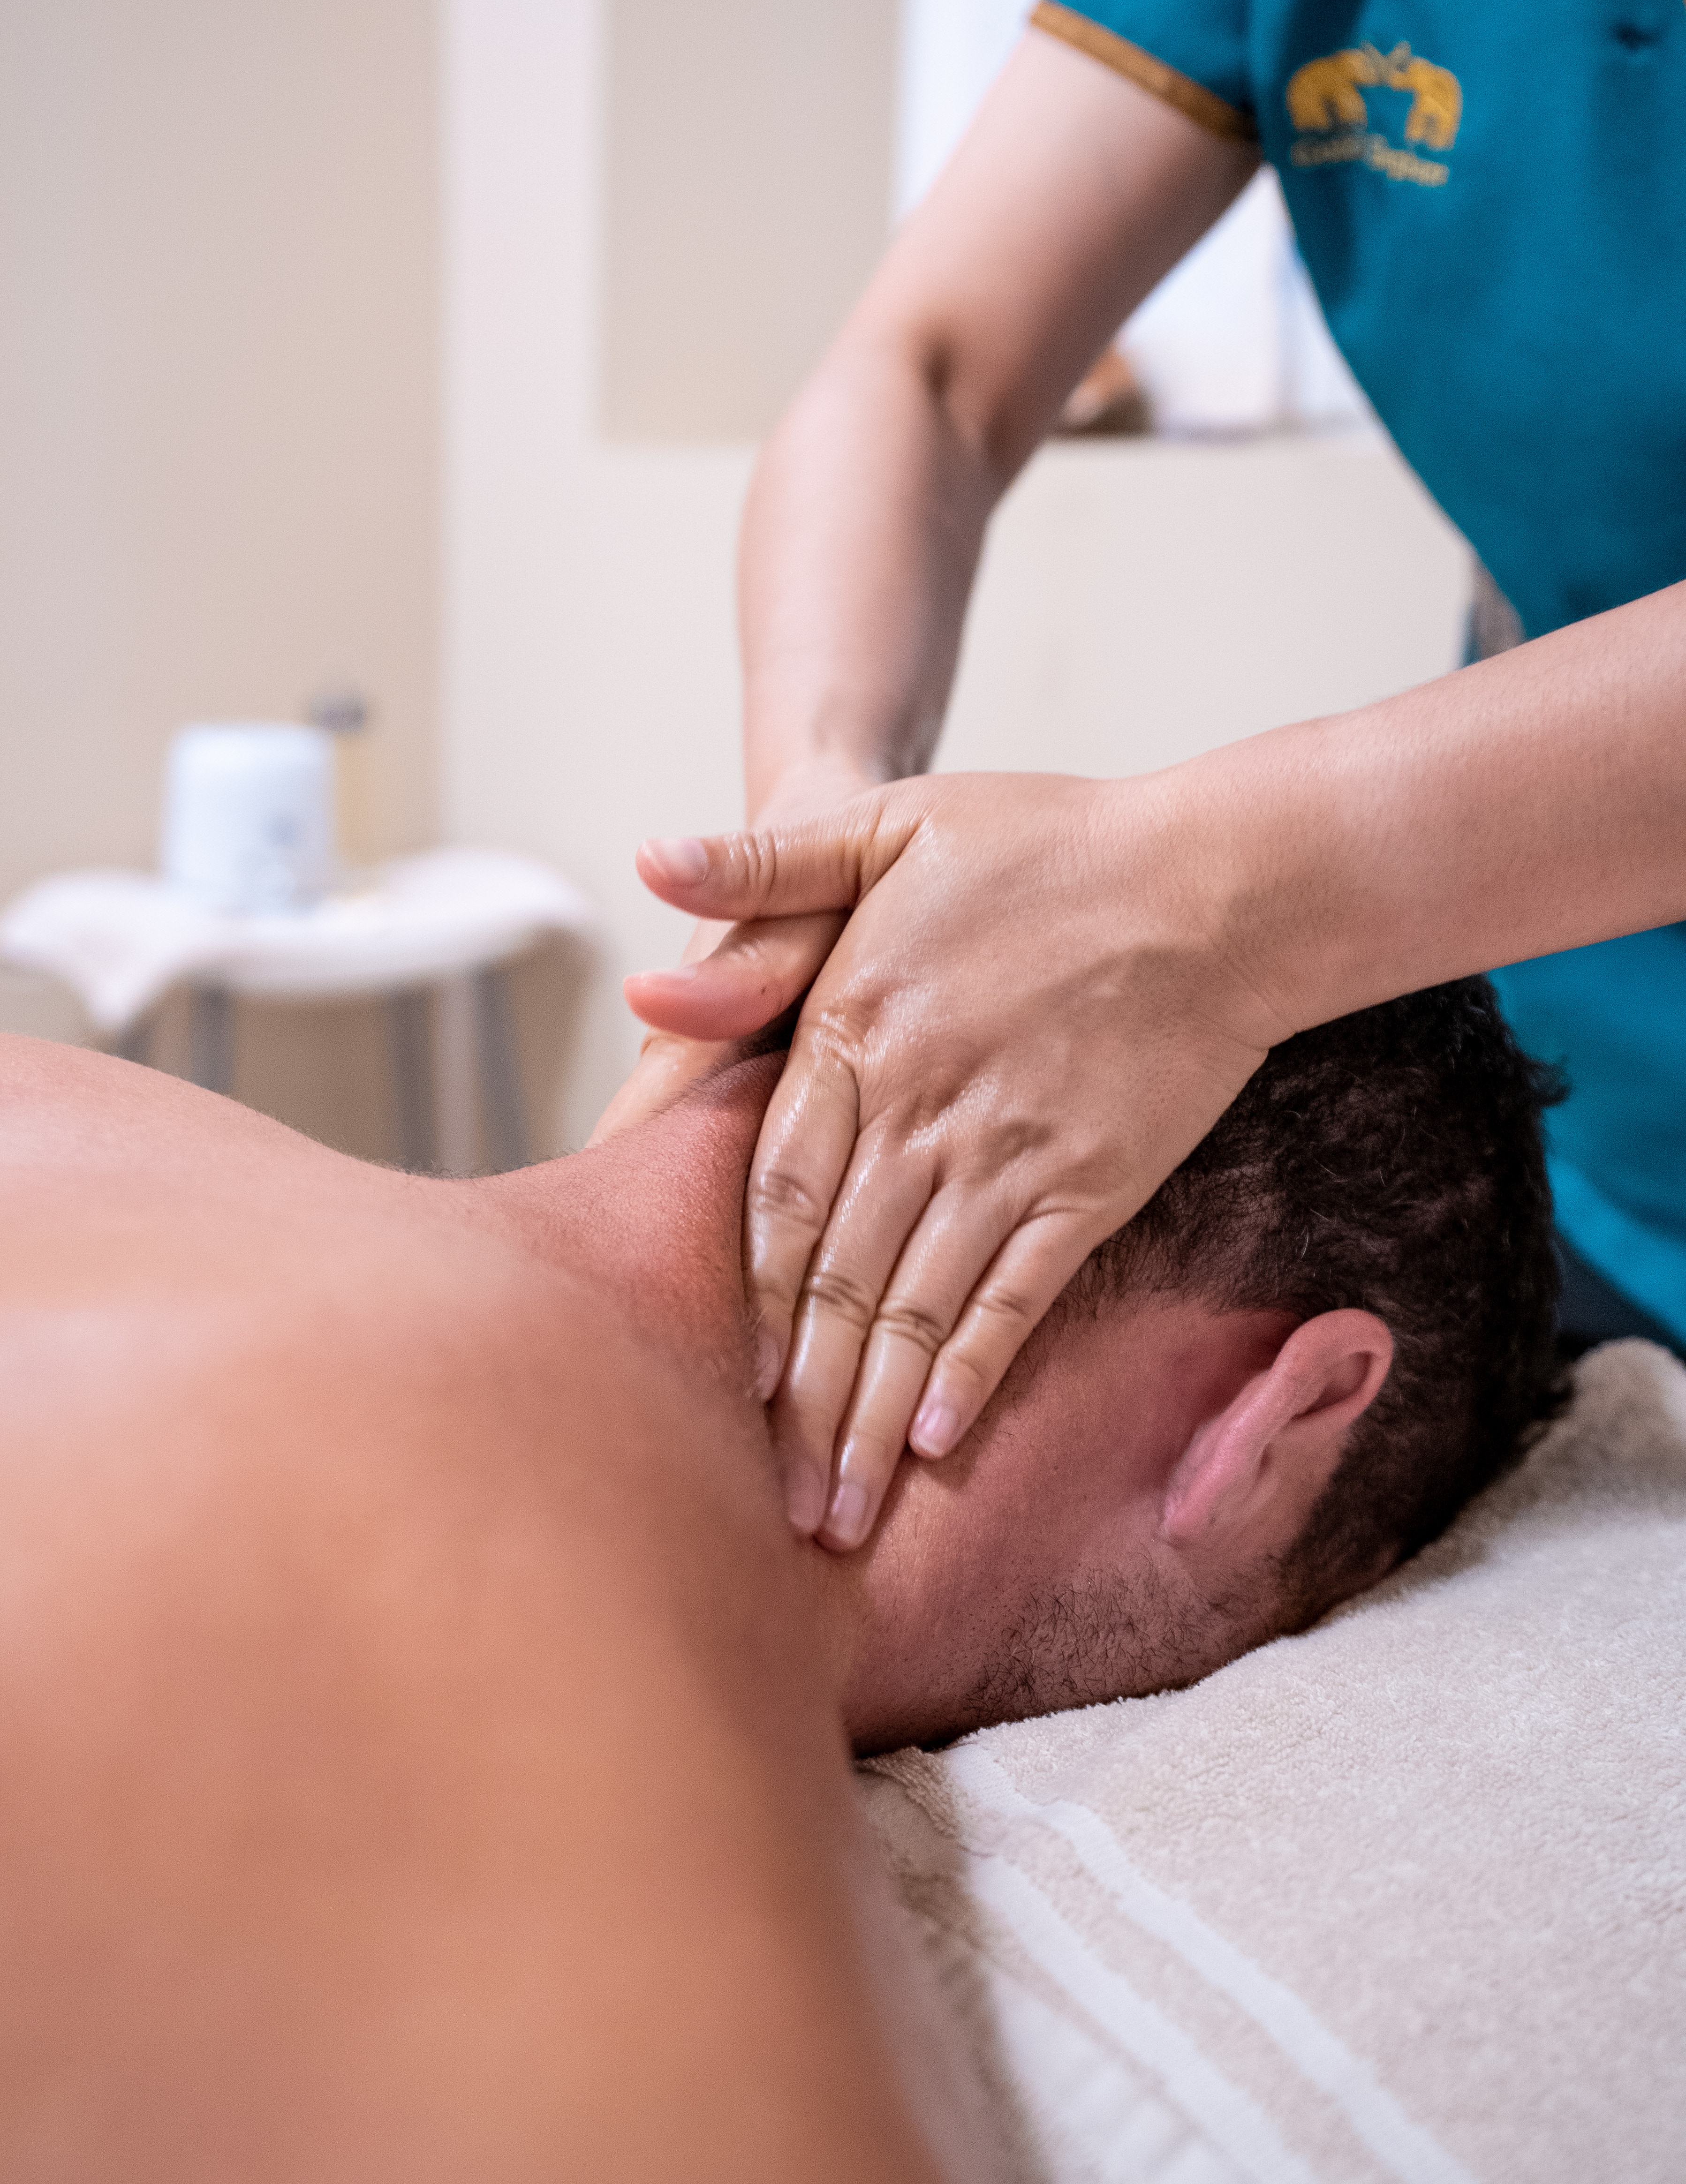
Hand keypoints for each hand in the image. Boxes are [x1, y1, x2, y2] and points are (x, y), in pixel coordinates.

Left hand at [628, 771, 1287, 1549]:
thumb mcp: (886, 817)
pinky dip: (974, 1371)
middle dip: (800, 1402)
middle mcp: (921, 1108)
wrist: (1211, 880)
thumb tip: (646, 867)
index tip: (722, 1389)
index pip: (776, 1196)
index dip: (747, 1301)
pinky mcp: (1089, 1184)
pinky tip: (941, 1442)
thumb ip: (762, 860)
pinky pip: (1017, 1297)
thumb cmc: (1045, 841)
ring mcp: (1008, 1154)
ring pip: (915, 1309)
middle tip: (768, 1505)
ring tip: (837, 1512)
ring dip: (873, 1416)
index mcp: (854, 1030)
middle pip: (835, 1280)